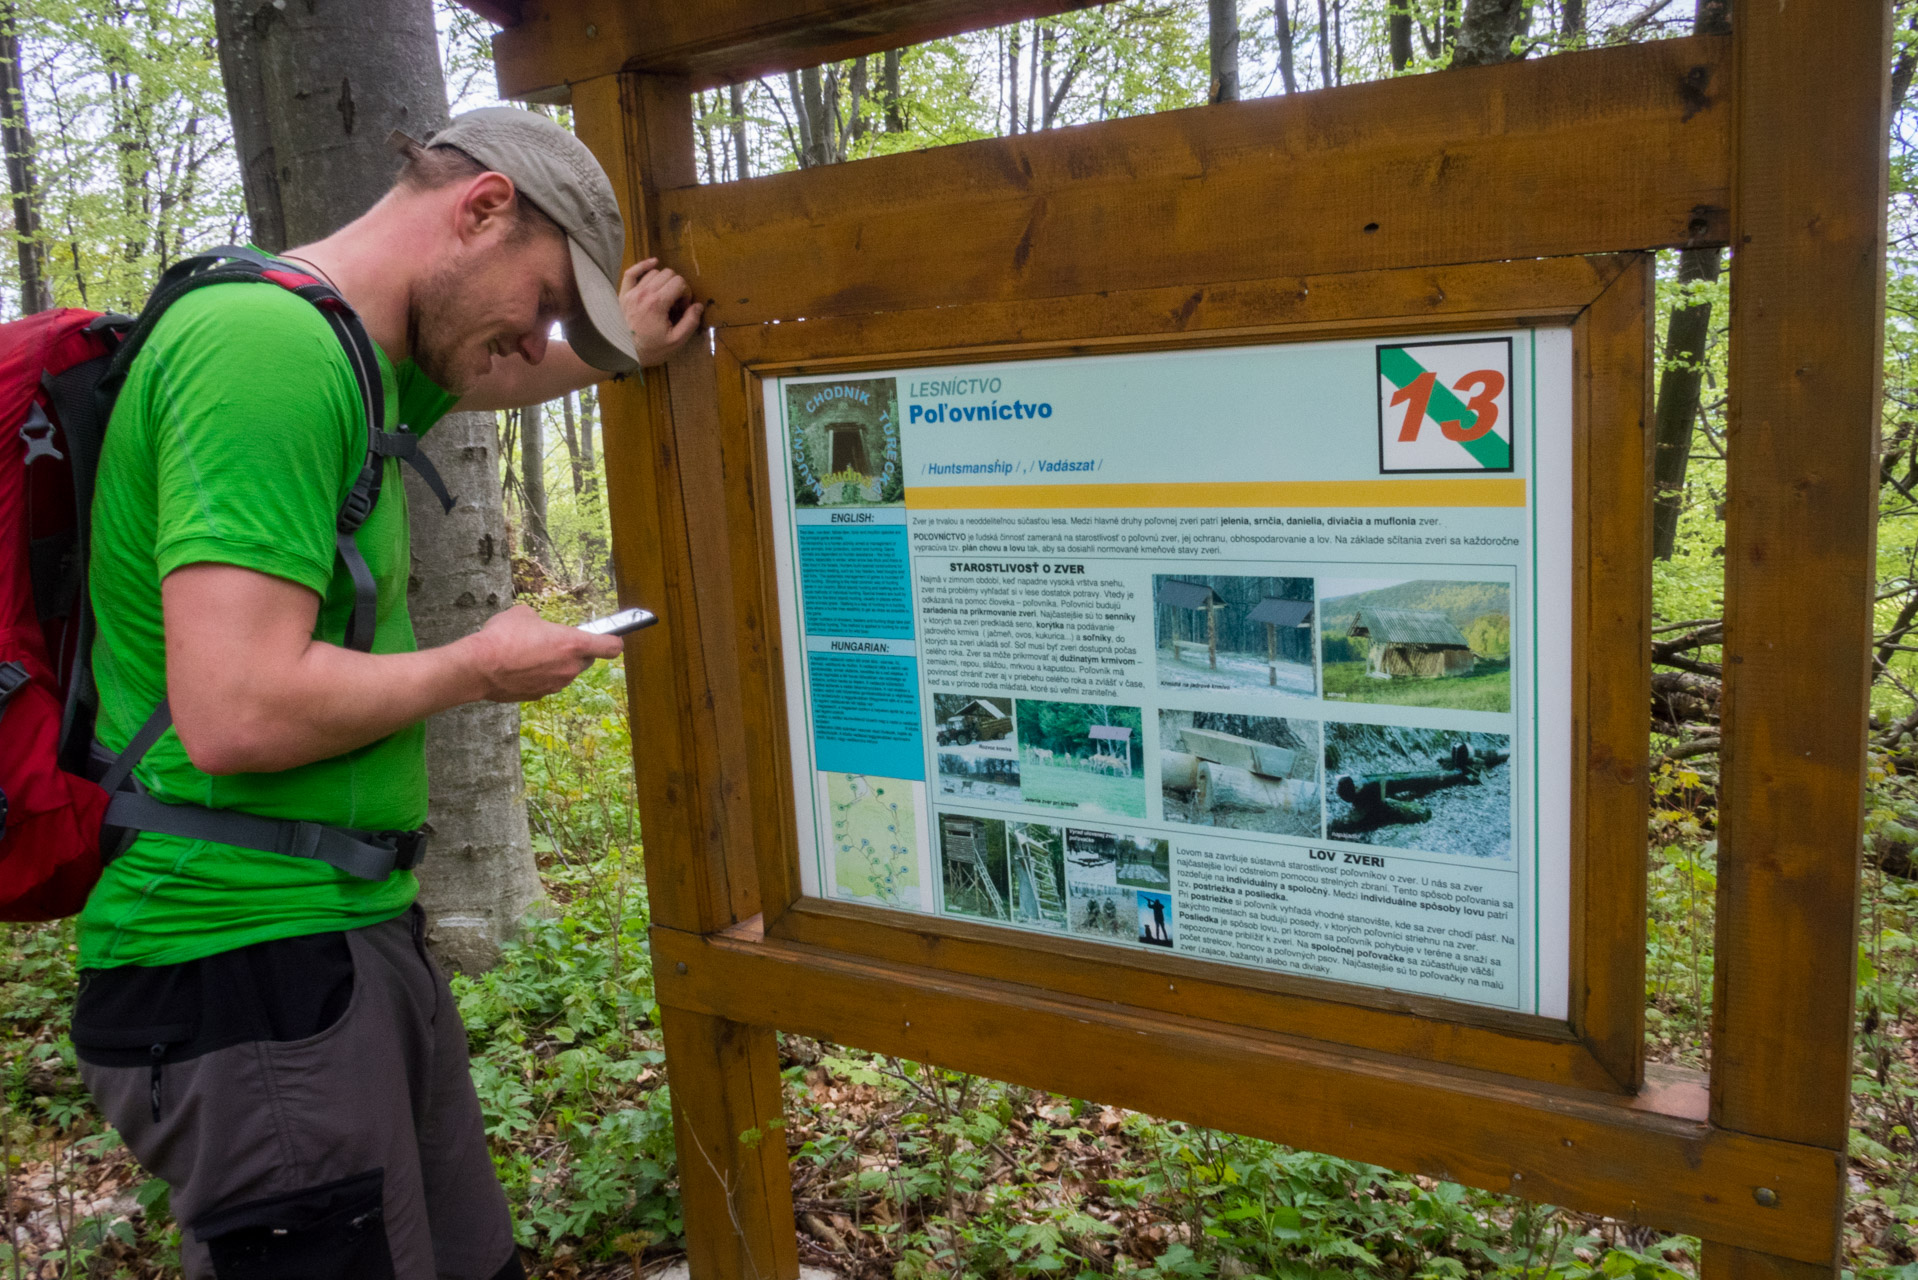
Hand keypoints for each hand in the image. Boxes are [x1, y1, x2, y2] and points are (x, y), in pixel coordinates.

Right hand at [462, 604, 623, 702]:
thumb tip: (538, 627)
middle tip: (555, 641)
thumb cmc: (502, 636)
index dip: (613, 640)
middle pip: (586, 660)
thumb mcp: (523, 614)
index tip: (612, 636)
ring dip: (556, 663)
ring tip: (531, 653)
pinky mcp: (540, 695)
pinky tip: (520, 667)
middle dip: (576, 651)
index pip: (610, 647)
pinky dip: (540, 675)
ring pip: (566, 672)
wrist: (478, 667)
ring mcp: (555, 684)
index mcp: (573, 644)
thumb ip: (540, 621)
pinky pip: (548, 682)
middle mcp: (570, 667)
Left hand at [619, 258, 703, 365]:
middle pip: (668, 274)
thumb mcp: (675, 341)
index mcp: (658, 303)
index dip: (686, 293)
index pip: (679, 282)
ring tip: (663, 296)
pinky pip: (632, 271)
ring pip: (654, 272)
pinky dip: (643, 265)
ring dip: (663, 281)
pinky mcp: (623, 293)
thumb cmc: (650, 349)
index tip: (683, 308)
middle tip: (675, 303)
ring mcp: (632, 291)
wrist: (621, 353)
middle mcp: (644, 292)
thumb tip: (698, 306)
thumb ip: (690, 322)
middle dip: (677, 286)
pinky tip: (653, 263)